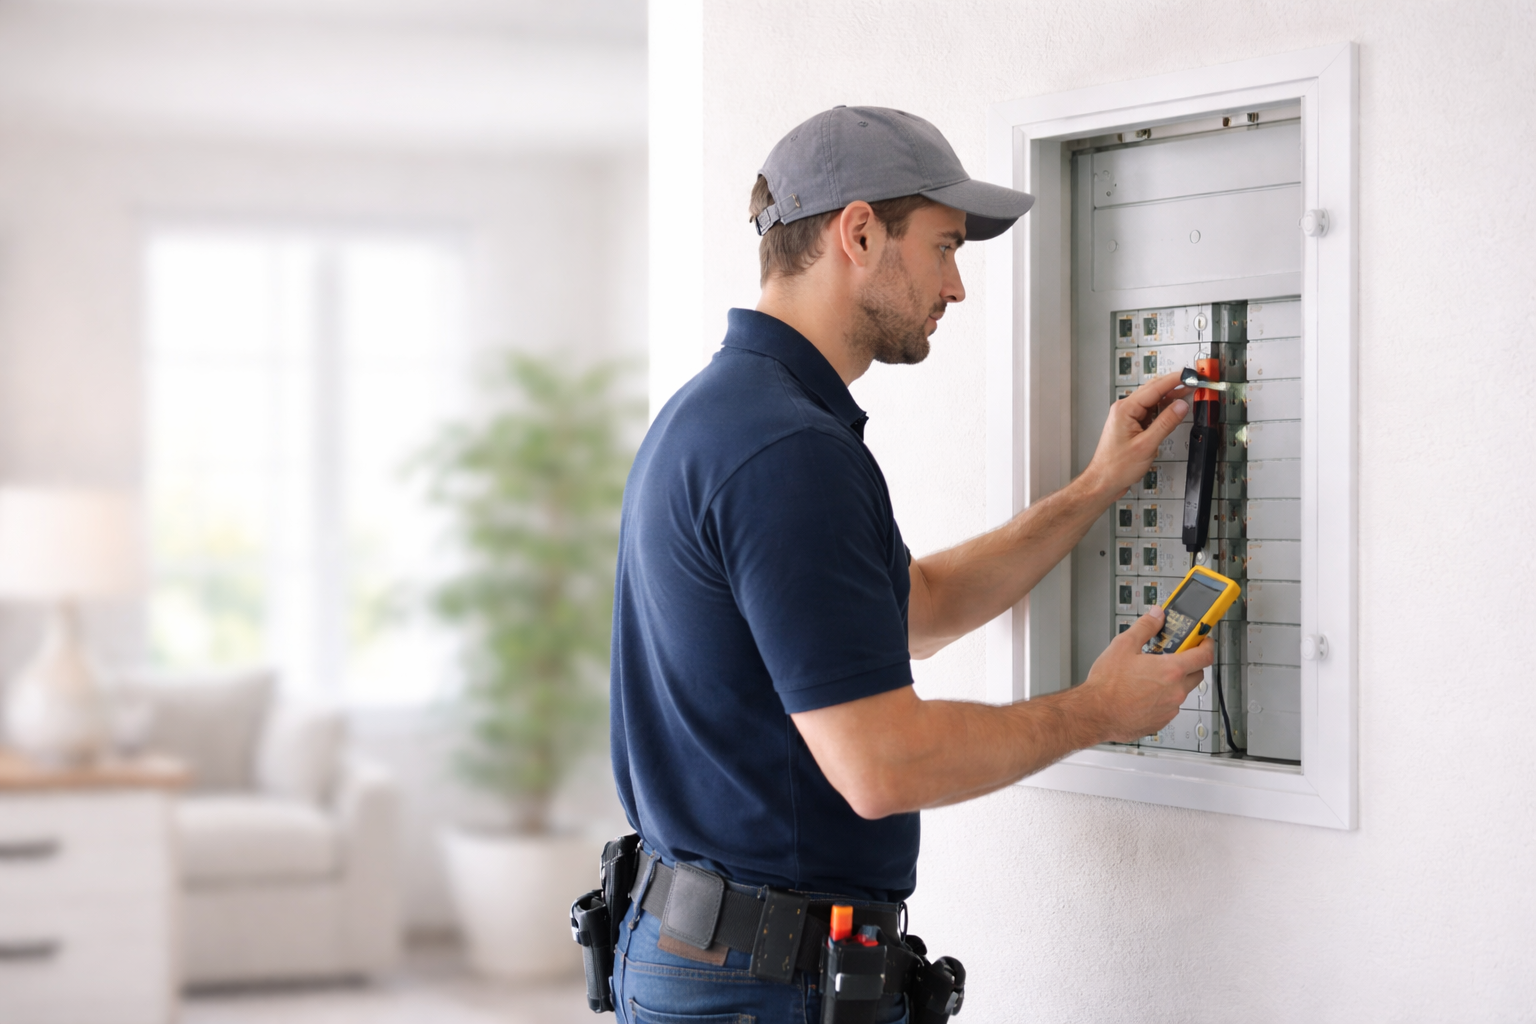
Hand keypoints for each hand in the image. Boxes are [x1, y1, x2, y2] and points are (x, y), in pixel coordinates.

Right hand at [1071, 607, 1213, 742]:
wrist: (1094, 714)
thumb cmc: (1107, 685)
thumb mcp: (1123, 645)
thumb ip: (1145, 627)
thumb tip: (1156, 615)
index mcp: (1171, 670)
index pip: (1204, 655)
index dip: (1206, 644)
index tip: (1203, 640)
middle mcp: (1175, 691)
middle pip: (1197, 674)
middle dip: (1190, 663)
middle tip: (1173, 656)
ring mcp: (1169, 708)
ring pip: (1181, 692)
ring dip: (1173, 682)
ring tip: (1150, 676)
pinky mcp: (1160, 722)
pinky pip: (1169, 707)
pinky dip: (1162, 699)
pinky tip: (1143, 693)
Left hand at [1081, 372, 1191, 499]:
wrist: (1103, 481)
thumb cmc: (1116, 467)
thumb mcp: (1146, 445)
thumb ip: (1165, 423)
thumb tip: (1180, 406)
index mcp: (1125, 409)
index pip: (1154, 388)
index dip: (1174, 380)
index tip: (1190, 375)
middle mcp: (1124, 410)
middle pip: (1153, 391)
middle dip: (1174, 385)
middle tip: (1193, 382)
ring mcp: (1127, 417)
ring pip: (1152, 401)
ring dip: (1169, 397)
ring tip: (1188, 393)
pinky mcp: (1131, 426)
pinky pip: (1150, 412)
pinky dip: (1163, 410)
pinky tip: (1173, 410)